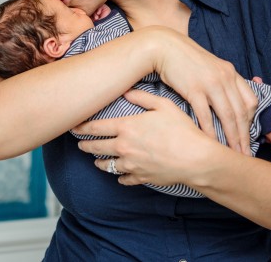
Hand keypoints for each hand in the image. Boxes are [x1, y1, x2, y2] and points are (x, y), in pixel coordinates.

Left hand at [72, 89, 221, 186]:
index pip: (96, 128)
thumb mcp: (164, 105)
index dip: (82, 127)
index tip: (74, 127)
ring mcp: (131, 164)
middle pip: (96, 148)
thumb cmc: (182, 130)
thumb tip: (127, 90)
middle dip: (85, 146)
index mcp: (126, 127)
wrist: (196, 159)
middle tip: (80, 145)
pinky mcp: (140, 178)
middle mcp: (123, 147)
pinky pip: (124, 179)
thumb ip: (143, 97)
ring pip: (107, 166)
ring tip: (96, 161)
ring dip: (100, 163)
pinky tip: (120, 175)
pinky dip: (120, 177)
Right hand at [149, 27, 257, 154]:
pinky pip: (206, 115)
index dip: (251, 121)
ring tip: (233, 153)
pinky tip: (211, 142)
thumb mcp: (209, 66)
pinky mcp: (194, 89)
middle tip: (245, 153)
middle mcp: (225, 77)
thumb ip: (220, 81)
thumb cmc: (184, 59)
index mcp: (231, 72)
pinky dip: (211, 131)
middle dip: (245, 136)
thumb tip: (224, 99)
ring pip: (228, 116)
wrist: (164, 46)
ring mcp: (211, 83)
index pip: (250, 100)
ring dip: (232, 138)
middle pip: (241, 112)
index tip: (247, 135)